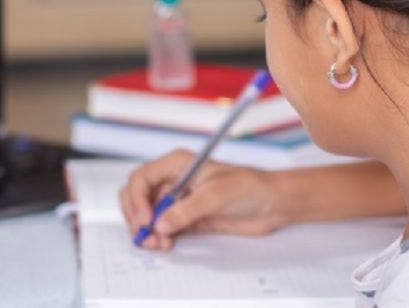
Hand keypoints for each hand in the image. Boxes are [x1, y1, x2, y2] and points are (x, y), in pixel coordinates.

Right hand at [119, 149, 290, 249]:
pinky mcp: (186, 218)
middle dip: (137, 217)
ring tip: (157, 243)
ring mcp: (179, 200)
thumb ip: (186, 210)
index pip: (142, 178)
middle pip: (138, 197)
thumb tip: (161, 224)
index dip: (137, 199)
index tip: (146, 219)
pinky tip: (166, 243)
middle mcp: (173, 180)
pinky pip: (163, 228)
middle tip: (144, 235)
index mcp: (177, 164)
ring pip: (148, 215)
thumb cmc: (249, 187)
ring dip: (147, 230)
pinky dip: (159, 237)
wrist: (272, 204)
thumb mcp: (215, 195)